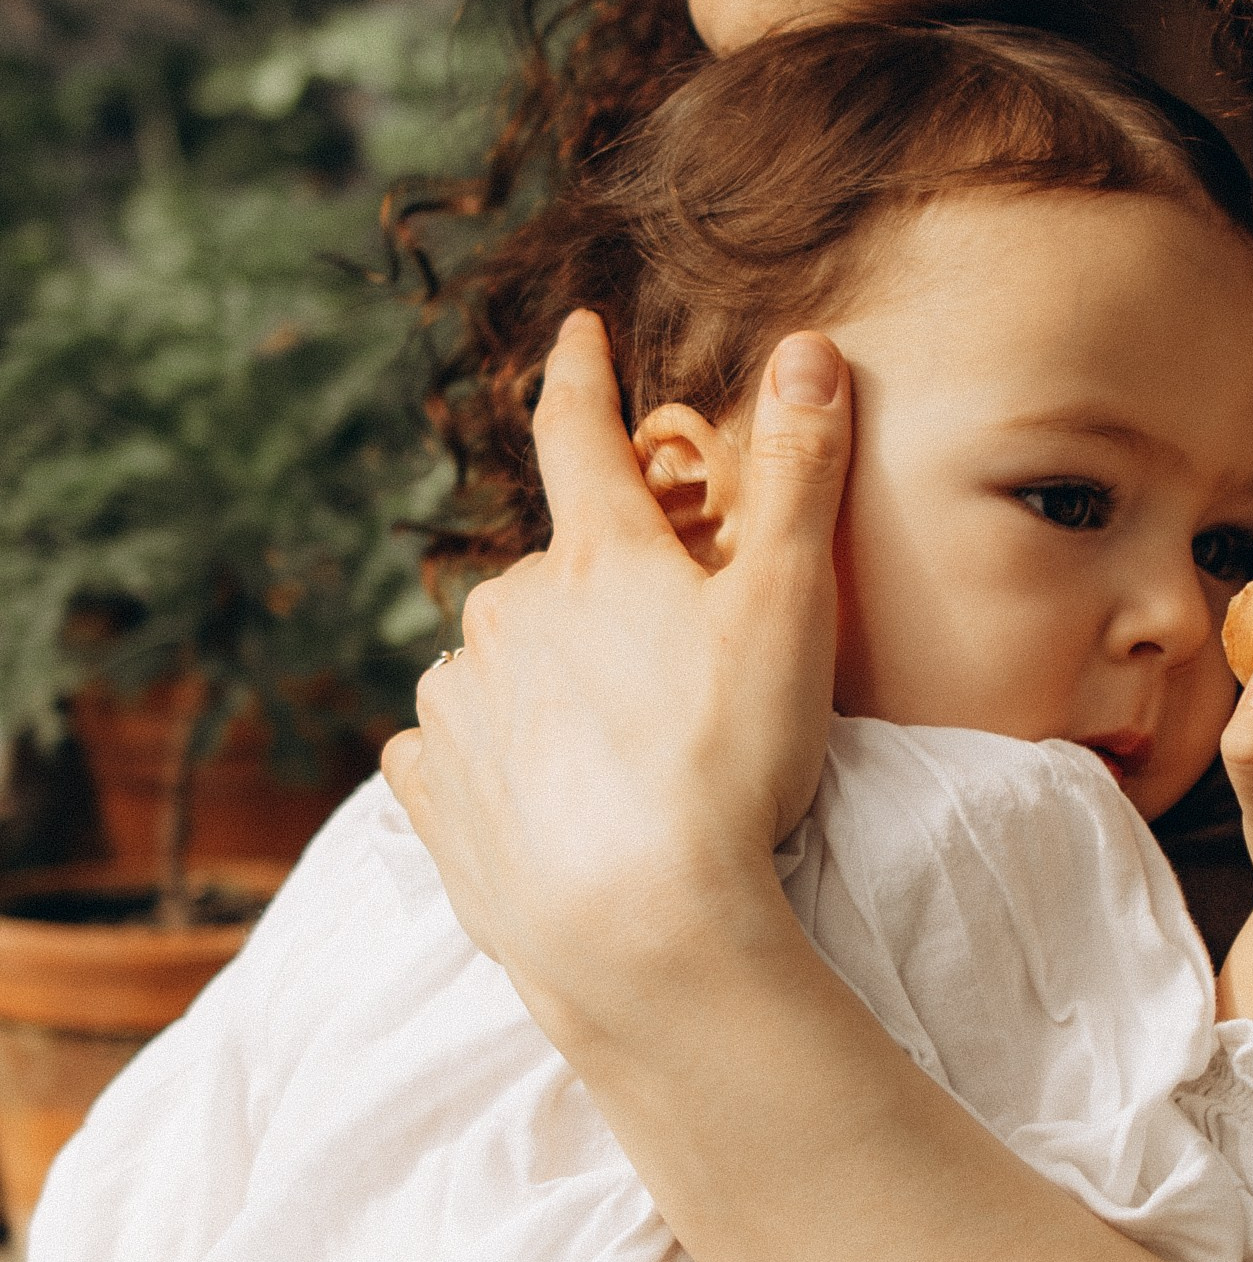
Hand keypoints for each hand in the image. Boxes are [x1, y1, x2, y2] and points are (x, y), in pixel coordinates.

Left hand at [382, 315, 850, 1047]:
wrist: (641, 928)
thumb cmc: (729, 762)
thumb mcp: (790, 606)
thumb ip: (800, 473)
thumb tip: (810, 348)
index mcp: (593, 558)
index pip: (579, 433)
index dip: (584, 374)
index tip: (581, 333)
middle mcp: (503, 612)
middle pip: (556, 572)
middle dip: (602, 594)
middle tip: (672, 661)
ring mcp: (457, 703)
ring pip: (501, 659)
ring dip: (547, 680)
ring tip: (622, 754)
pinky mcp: (433, 792)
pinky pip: (448, 748)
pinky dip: (489, 755)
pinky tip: (542, 796)